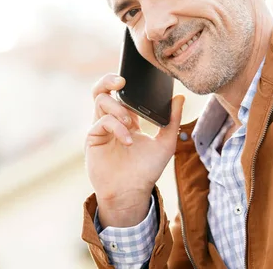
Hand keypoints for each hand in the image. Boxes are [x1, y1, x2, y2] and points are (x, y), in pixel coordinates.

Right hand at [86, 73, 184, 227]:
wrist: (132, 193)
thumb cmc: (147, 171)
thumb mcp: (166, 143)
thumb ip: (173, 120)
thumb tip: (180, 97)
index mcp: (126, 119)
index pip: (121, 93)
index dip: (127, 84)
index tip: (138, 80)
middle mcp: (111, 120)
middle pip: (102, 89)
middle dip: (109, 80)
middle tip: (122, 81)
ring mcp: (100, 128)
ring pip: (100, 100)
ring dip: (118, 108)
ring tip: (130, 122)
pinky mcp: (92, 138)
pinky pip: (101, 121)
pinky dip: (117, 126)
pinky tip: (128, 140)